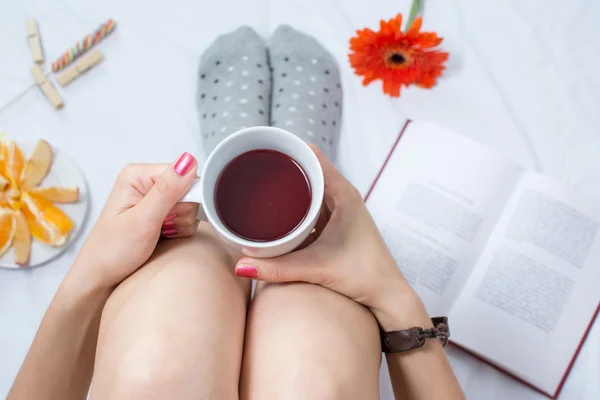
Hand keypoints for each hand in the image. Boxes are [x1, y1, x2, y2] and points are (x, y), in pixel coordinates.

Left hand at [68, 153, 198, 290]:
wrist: (100, 279)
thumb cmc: (112, 251)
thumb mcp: (142, 220)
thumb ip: (167, 190)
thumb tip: (188, 160)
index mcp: (138, 175)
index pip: (183, 172)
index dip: (186, 195)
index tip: (170, 216)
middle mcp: (147, 183)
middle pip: (189, 190)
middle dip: (182, 213)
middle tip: (161, 228)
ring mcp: (154, 200)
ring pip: (190, 206)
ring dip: (181, 224)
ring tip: (159, 235)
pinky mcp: (161, 214)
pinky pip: (186, 218)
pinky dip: (179, 231)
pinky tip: (163, 238)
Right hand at [234, 147, 427, 328]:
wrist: (386, 297)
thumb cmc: (365, 275)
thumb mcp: (317, 268)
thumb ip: (278, 268)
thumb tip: (241, 265)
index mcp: (344, 194)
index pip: (313, 158)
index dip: (288, 151)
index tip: (263, 149)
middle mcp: (343, 198)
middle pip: (307, 173)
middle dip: (281, 171)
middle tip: (252, 172)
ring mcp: (340, 212)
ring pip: (308, 193)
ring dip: (287, 192)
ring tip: (257, 190)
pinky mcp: (335, 228)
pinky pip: (309, 210)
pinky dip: (293, 210)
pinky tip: (274, 217)